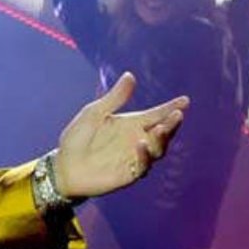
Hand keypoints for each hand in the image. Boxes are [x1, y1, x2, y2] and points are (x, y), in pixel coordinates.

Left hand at [52, 73, 187, 198]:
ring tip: (160, 128)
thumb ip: (114, 98)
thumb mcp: (94, 113)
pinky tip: (140, 144)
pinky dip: (144, 155)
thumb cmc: (77, 138)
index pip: (156, 114)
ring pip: (158, 149)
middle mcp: (138, 140)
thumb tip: (130, 75)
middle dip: (172, 123)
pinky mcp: (130, 173)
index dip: (171, 107)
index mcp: (132, 124)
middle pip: (163, 131)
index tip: (185, 100)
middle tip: (177, 114)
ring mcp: (136, 157)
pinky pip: (143, 165)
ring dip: (162, 139)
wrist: (64, 165)